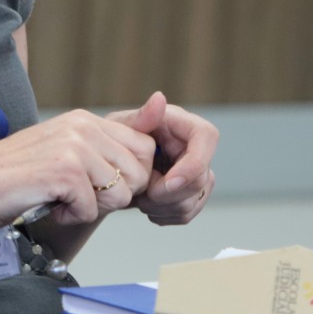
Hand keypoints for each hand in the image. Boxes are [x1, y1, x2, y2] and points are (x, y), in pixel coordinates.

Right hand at [0, 110, 156, 229]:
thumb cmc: (16, 176)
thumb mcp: (66, 154)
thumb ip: (107, 148)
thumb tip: (158, 108)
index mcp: (84, 119)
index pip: (144, 147)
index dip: (131, 176)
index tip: (100, 187)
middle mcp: (82, 126)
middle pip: (139, 171)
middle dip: (115, 194)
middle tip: (79, 195)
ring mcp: (74, 146)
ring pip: (121, 192)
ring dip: (93, 207)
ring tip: (61, 198)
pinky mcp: (65, 171)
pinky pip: (94, 210)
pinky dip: (71, 217)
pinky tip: (49, 205)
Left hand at [106, 92, 216, 224]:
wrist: (106, 169)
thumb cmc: (110, 141)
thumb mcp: (118, 128)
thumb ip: (139, 118)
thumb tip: (159, 98)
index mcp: (179, 124)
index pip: (206, 137)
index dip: (194, 163)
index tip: (167, 181)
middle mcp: (192, 147)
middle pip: (202, 177)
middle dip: (169, 194)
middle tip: (141, 194)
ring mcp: (194, 171)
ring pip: (195, 199)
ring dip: (163, 206)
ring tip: (139, 197)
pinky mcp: (190, 193)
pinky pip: (187, 213)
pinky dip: (164, 215)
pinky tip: (148, 205)